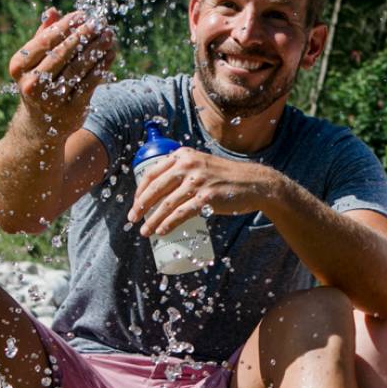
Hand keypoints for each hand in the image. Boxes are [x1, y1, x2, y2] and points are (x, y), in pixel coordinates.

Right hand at [9, 8, 116, 135]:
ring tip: (109, 36)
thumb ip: (43, 36)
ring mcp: (51, 98)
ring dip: (96, 49)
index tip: (83, 14)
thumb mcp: (35, 60)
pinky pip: (90, 83)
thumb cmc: (39, 82)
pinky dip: (101, 67)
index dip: (66, 26)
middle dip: (84, 35)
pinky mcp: (71, 109)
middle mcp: (31, 83)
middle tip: (100, 23)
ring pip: (78, 67)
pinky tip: (110, 54)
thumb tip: (53, 11)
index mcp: (19, 66)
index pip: (46, 40)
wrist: (41, 124)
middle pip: (63, 53)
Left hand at [129, 150, 282, 236]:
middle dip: (140, 206)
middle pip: (155, 189)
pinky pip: (181, 214)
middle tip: (133, 219)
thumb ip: (183, 169)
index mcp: (183, 156)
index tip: (135, 204)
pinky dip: (168, 224)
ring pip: (166, 204)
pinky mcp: (207, 198)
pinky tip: (161, 231)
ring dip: (152, 220)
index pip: (151, 173)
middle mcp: (187, 166)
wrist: (253, 182)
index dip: (139, 191)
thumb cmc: (225, 176)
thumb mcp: (201, 164)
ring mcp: (197, 182)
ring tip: (145, 231)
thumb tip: (161, 190)